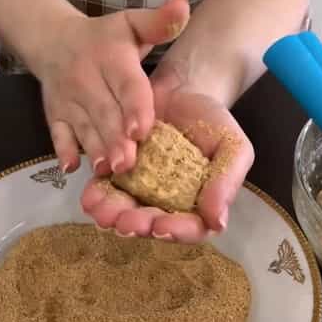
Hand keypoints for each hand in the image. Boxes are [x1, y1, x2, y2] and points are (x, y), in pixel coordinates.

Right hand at [34, 0, 189, 175]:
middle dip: (116, 139)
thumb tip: (183, 4)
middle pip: (104, 112)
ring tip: (108, 170)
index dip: (134, 107)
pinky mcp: (55, 115)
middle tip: (128, 162)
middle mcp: (87, 79)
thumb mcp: (132, 23)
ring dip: (95, 149)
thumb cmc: (105, 38)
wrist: (55, 41)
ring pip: (84, 128)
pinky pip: (57, 134)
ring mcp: (69, 100)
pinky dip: (62, 151)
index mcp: (111, 58)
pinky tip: (70, 167)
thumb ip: (160, 21)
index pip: (126, 84)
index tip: (141, 129)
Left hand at [80, 60, 254, 242]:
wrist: (181, 89)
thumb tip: (217, 223)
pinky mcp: (117, 174)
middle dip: (138, 225)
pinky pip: (105, 189)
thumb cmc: (211, 121)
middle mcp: (167, 204)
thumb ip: (227, 182)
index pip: (190, 228)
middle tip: (125, 223)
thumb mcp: (232, 146)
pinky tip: (89, 196)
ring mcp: (140, 191)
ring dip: (112, 215)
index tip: (161, 228)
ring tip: (102, 213)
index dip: (176, 232)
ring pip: (124, 211)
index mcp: (198, 204)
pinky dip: (96, 195)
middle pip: (152, 224)